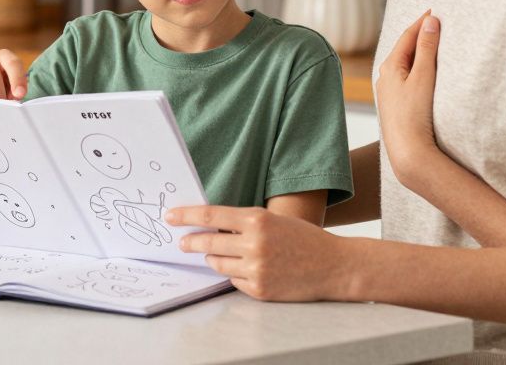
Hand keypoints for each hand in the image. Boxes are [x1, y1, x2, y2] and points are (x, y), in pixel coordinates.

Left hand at [167, 205, 345, 301]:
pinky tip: (251, 270)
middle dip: (190, 242)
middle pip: (207, 243)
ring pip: (218, 264)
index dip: (186, 216)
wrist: (334, 266)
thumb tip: (210, 225)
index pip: (210, 215)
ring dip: (215, 259)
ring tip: (224, 255)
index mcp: (257, 220)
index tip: (170, 216)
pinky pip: (233, 281)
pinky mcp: (260, 290)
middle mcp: (254, 244)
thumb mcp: (274, 220)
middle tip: (182, 242)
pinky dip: (236, 274)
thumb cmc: (304, 239)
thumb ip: (244, 222)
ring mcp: (256, 270)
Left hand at [375, 10, 443, 186]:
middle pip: (403, 48)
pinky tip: (422, 71)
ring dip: (417, 52)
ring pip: (404, 64)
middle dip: (418, 34)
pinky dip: (415, 68)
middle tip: (434, 21)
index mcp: (390, 66)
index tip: (434, 10)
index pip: (407, 36)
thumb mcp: (423, 76)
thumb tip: (430, 21)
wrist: (408, 150)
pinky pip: (405, 78)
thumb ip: (427, 48)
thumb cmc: (415, 113)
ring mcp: (389, 91)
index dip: (421, 22)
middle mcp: (385, 77)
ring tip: (431, 41)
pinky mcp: (395, 104)